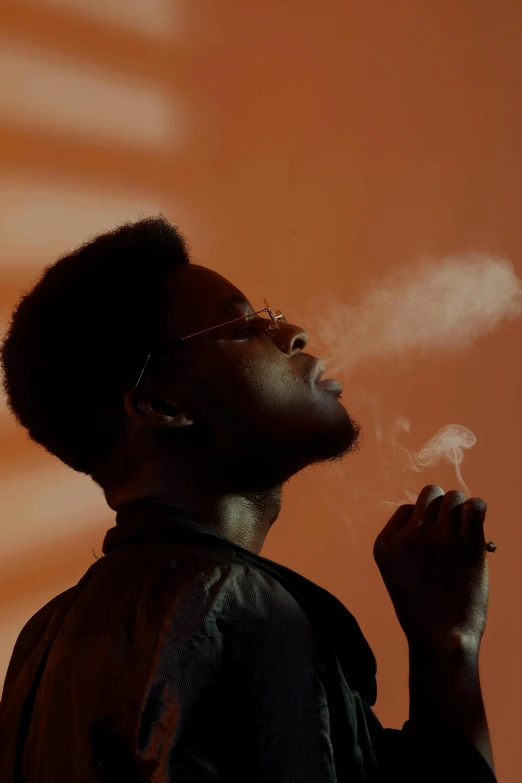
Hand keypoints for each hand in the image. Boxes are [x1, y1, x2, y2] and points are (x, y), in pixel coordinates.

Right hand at [373, 485, 489, 648]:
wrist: (441, 638)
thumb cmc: (422, 609)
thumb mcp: (396, 572)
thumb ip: (407, 543)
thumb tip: (435, 516)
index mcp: (386, 543)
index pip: (407, 509)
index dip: (421, 522)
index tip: (429, 542)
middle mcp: (410, 535)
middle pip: (430, 494)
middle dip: (440, 506)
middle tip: (449, 528)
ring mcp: (438, 537)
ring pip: (454, 497)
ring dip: (460, 509)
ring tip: (464, 527)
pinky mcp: (466, 543)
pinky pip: (475, 506)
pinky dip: (477, 509)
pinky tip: (477, 520)